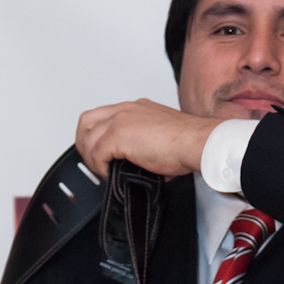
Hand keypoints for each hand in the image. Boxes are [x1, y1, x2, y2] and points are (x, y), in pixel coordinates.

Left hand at [76, 99, 221, 179]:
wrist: (198, 142)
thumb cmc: (189, 143)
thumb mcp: (161, 139)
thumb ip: (145, 147)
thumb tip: (140, 166)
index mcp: (136, 108)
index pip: (103, 116)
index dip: (96, 136)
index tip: (102, 154)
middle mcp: (126, 110)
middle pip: (87, 121)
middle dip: (85, 144)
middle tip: (94, 163)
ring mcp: (120, 120)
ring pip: (88, 138)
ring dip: (91, 159)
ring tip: (103, 172)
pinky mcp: (118, 135)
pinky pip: (97, 153)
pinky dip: (99, 167)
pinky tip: (109, 175)